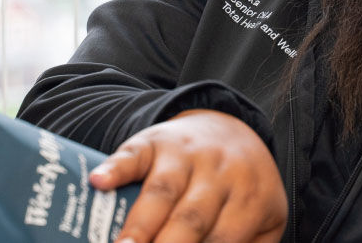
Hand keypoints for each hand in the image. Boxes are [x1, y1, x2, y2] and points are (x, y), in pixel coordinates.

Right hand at [90, 109, 286, 242]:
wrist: (229, 129)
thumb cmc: (241, 189)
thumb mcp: (262, 216)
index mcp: (249, 198)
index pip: (224, 238)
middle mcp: (219, 174)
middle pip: (192, 218)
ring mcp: (186, 155)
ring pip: (162, 191)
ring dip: (139, 224)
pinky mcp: (155, 141)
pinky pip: (133, 154)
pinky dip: (115, 168)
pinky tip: (99, 182)